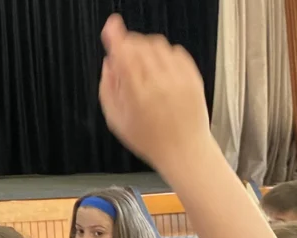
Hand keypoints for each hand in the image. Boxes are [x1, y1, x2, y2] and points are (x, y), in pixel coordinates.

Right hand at [98, 14, 210, 172]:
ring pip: (158, 45)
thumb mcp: (117, 120)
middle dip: (129, 45)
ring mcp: (178, 77)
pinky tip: (159, 69)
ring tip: (142, 65)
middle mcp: (159, 81)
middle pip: (140, 45)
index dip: (115, 36)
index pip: (124, 54)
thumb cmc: (150, 140)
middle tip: (123, 55)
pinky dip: (164, 54)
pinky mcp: (192, 76)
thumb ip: (108, 89)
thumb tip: (108, 64)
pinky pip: (176, 52)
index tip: (111, 26)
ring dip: (146, 48)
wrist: (184, 149)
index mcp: (137, 92)